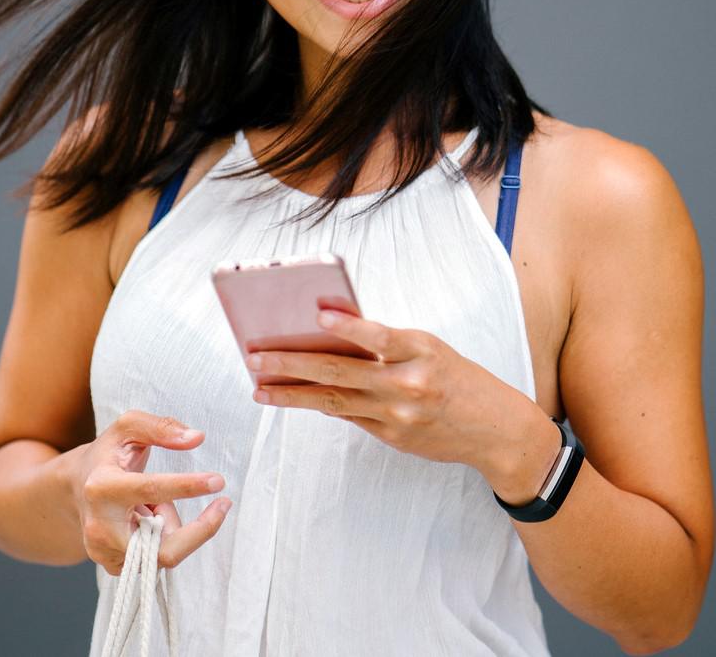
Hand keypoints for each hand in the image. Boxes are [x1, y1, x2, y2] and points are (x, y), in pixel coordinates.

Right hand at [70, 409, 231, 575]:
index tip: (218, 481)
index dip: (187, 486)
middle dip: (198, 530)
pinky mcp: (113, 567)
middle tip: (222, 505)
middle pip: (163, 549)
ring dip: (172, 525)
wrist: (76, 488)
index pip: (150, 489)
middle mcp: (99, 527)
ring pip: (163, 553)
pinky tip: (148, 520)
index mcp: (101, 486)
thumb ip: (163, 427)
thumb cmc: (107, 454)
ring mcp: (104, 553)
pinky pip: (155, 558)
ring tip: (156, 505)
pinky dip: (163, 537)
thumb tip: (196, 438)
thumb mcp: (128, 427)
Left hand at [246, 310, 556, 494]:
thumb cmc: (458, 377)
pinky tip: (294, 399)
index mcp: (421, 350)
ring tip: (260, 388)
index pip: (380, 336)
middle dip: (293, 364)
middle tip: (256, 357)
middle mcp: (408, 383)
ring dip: (292, 394)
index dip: (348, 326)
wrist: (495, 429)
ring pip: (334, 401)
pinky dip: (321, 405)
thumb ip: (388, 344)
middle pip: (341, 371)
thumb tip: (331, 334)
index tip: (317, 315)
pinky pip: (349, 417)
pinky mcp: (393, 437)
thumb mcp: (430, 348)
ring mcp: (398, 415)